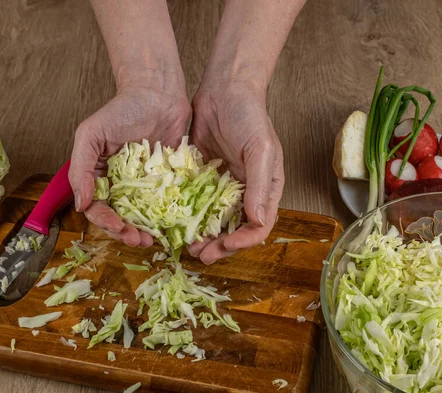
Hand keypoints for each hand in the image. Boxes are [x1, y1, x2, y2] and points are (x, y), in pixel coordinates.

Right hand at [69, 85, 190, 246]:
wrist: (157, 93)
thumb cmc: (122, 109)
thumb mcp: (91, 134)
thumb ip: (80, 168)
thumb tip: (81, 204)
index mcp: (101, 176)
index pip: (98, 208)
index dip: (105, 221)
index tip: (117, 226)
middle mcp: (122, 185)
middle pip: (121, 218)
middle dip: (127, 232)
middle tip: (139, 240)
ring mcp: (146, 185)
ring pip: (144, 217)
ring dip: (146, 231)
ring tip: (154, 239)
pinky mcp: (168, 181)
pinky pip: (167, 204)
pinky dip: (169, 218)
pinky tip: (172, 227)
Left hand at [188, 84, 284, 263]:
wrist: (225, 89)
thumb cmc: (250, 115)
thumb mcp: (260, 149)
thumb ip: (259, 185)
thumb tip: (258, 221)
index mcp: (266, 189)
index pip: (259, 226)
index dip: (243, 241)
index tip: (224, 246)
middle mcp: (246, 192)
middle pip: (236, 230)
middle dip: (220, 246)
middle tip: (200, 254)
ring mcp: (224, 186)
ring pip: (214, 221)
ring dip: (203, 236)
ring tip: (187, 245)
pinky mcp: (203, 178)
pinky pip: (196, 203)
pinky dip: (188, 217)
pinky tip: (175, 224)